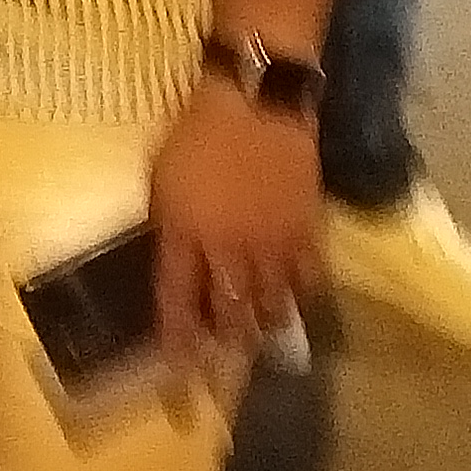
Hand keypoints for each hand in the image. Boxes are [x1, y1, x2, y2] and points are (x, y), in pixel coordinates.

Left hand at [148, 86, 323, 366]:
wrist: (256, 102)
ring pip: (270, 304)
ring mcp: (270, 244)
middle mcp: (227, 249)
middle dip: (225, 342)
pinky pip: (308, 279)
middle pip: (228, 312)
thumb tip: (175, 262)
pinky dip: (303, 297)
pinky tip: (299, 305)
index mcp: (184, 234)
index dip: (178, 337)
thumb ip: (169, 227)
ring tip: (262, 342)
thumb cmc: (197, 132)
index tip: (179, 369)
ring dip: (264, 327)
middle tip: (226, 362)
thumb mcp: (162, 178)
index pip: (177, 300)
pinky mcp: (305, 231)